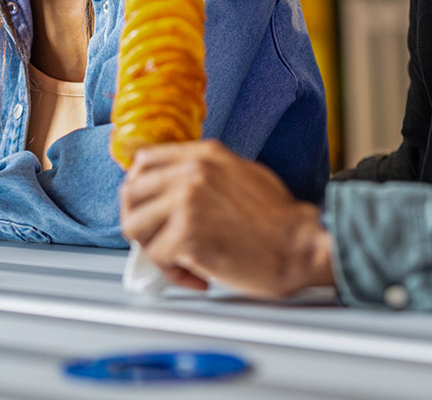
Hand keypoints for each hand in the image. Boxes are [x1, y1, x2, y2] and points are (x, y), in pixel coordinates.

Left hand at [119, 140, 335, 297]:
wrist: (302, 246)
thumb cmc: (279, 220)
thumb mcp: (240, 173)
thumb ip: (205, 173)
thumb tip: (173, 187)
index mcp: (204, 155)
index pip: (144, 161)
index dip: (141, 187)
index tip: (150, 208)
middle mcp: (192, 172)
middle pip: (130, 192)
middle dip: (139, 221)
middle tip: (157, 239)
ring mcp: (187, 201)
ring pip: (134, 225)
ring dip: (151, 248)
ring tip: (177, 259)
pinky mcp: (188, 234)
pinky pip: (157, 257)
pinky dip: (173, 273)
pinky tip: (198, 277)